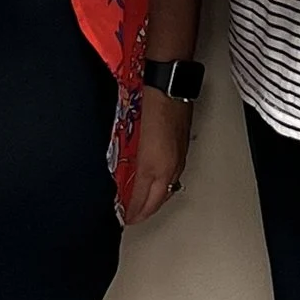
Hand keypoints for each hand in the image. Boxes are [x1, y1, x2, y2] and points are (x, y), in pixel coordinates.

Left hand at [124, 89, 191, 225]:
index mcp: (155, 167)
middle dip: (142, 211)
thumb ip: (123, 163)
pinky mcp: (182, 148)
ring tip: (140, 202)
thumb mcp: (127, 137)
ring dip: (153, 199)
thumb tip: (116, 179)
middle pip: (156, 202)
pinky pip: (172, 176)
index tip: (122, 218)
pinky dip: (162, 184)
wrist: (167, 81)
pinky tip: (154, 180)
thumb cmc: (146, 102)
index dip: (130, 214)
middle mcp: (170, 167)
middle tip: (130, 215)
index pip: (141, 203)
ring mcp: (178, 158)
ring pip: (166, 189)